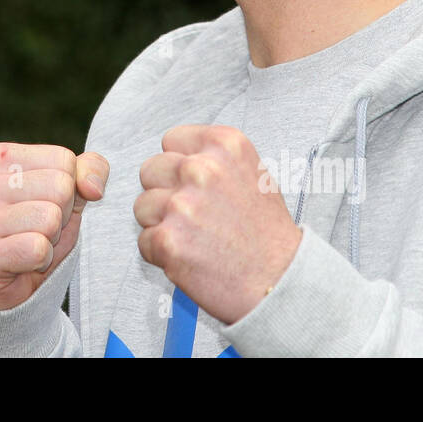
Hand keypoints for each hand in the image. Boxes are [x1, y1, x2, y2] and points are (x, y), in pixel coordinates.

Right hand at [0, 143, 108, 310]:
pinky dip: (41, 260)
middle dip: (61, 214)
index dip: (67, 189)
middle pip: (60, 186)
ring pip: (50, 218)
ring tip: (28, 243)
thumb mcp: (70, 193)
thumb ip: (90, 170)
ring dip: (50, 238)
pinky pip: (38, 248)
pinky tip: (22, 262)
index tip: (42, 203)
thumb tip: (93, 188)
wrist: (10, 287)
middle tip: (36, 229)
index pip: (63, 160)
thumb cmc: (38, 230)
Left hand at [135, 125, 301, 324]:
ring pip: (142, 206)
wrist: (280, 281)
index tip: (193, 185)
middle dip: (164, 192)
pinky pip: (144, 241)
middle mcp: (202, 169)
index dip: (180, 165)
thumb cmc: (268, 234)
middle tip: (192, 216)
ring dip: (161, 224)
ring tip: (194, 238)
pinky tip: (190, 257)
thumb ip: (214, 160)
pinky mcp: (168, 240)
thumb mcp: (254, 174)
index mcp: (225, 146)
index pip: (172, 140)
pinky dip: (161, 254)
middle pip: (151, 169)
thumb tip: (178, 157)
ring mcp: (182, 204)